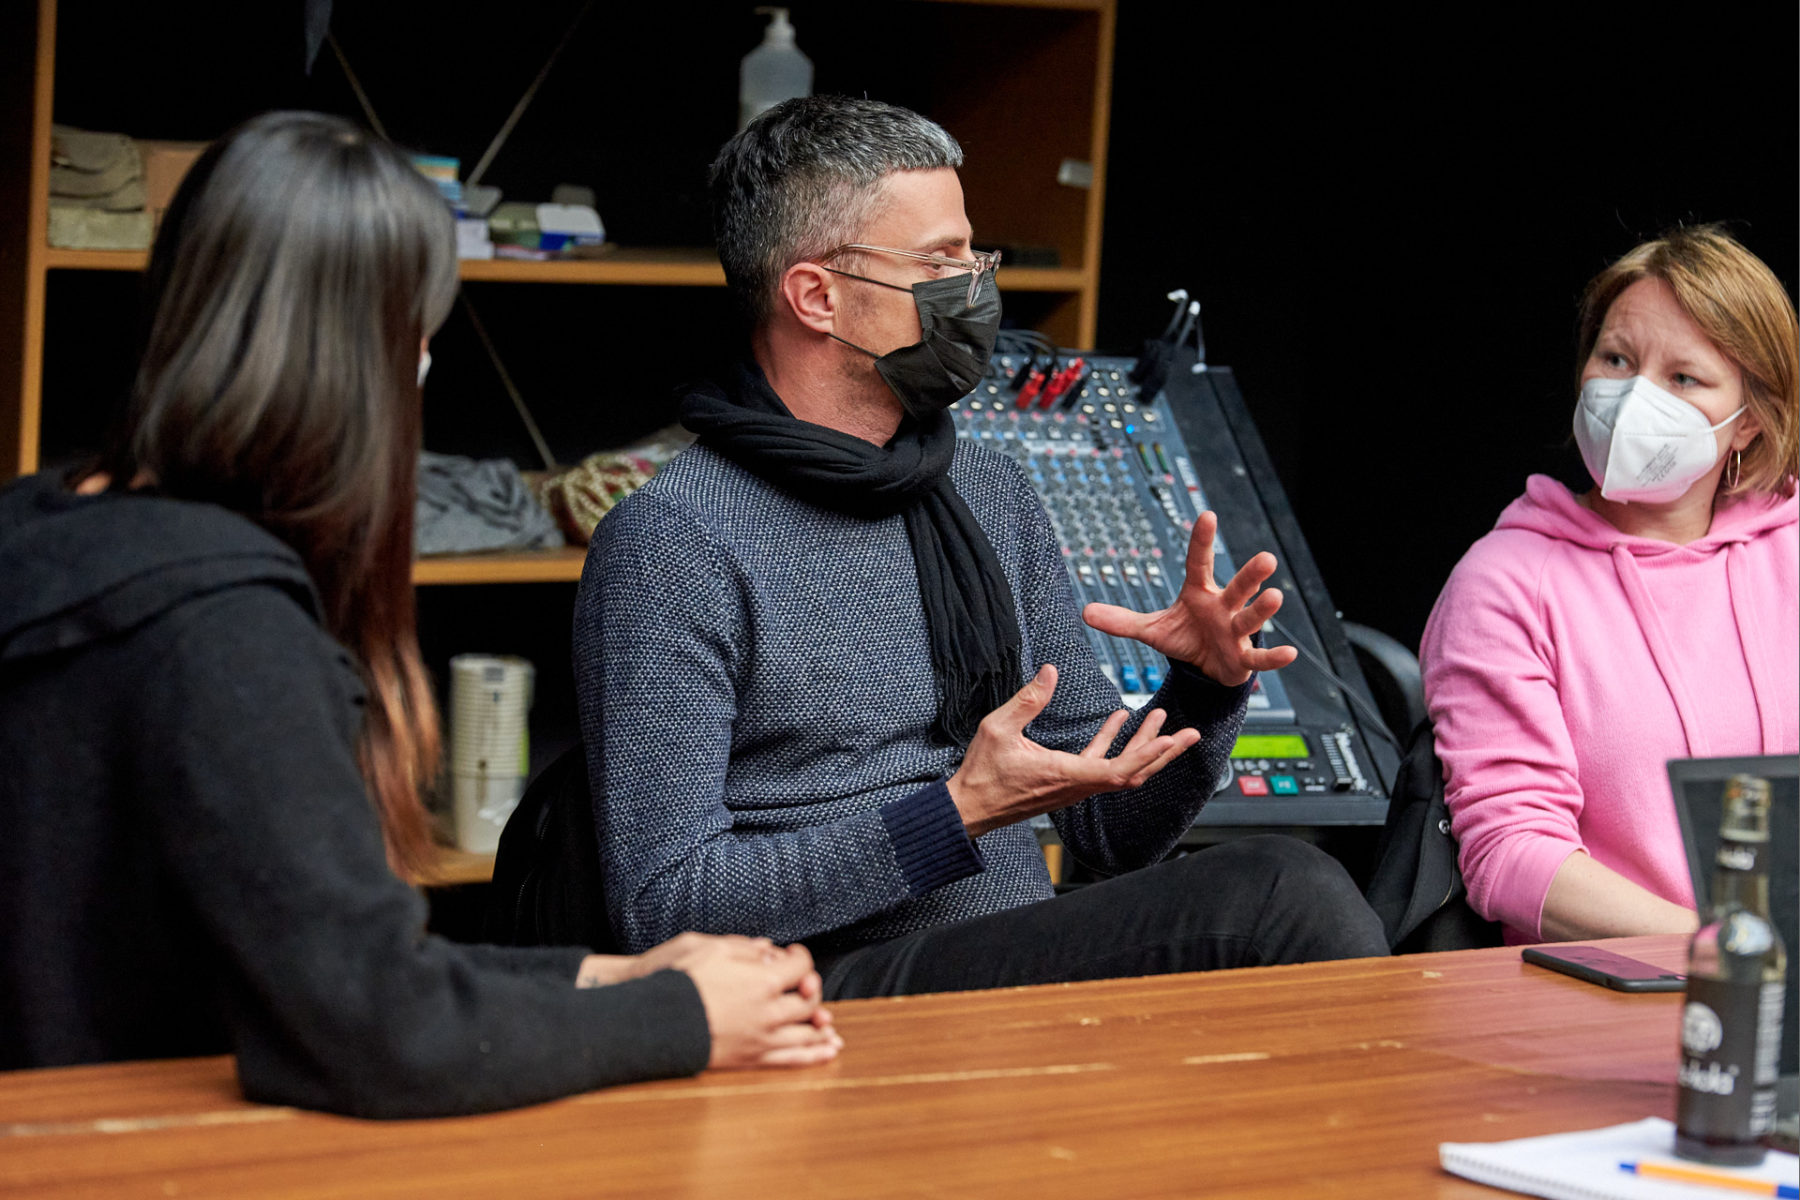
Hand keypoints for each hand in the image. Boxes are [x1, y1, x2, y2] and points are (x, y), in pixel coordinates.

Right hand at [575, 934, 839, 1068]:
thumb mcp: (709, 948)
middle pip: (808, 1001)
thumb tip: (767, 949)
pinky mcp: (751, 1058)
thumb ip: (744, 948)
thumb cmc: (679, 980)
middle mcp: (769, 1011)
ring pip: (806, 1033)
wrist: (656, 1022)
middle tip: (803, 985)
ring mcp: (762, 1038)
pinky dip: (814, 1055)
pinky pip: (792, 1058)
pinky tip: (829, 1051)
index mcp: (762, 980)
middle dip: (810, 990)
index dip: (800, 956)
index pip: (799, 966)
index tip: (793, 953)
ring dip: (821, 1028)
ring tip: (829, 1026)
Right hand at [945, 664, 1200, 837]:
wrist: (970, 808)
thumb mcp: (998, 729)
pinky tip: (1118, 720)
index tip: (1171, 739)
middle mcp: (1077, 785)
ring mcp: (1073, 786)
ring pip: (1121, 770)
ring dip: (1143, 747)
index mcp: (1066, 775)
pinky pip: (1100, 764)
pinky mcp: (1066, 782)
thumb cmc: (982, 774)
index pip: (1119, 770)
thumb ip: (1027, 700)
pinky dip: (1114, 744)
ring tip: (1161, 721)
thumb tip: (1050, 671)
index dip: (1147, 755)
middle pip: (1132, 773)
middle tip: (1189, 733)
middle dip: (1163, 753)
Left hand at [1082, 511, 1296, 685]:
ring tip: (1275, 595)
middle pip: (1237, 588)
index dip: (1202, 541)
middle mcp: (1223, 608)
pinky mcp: (1244, 658)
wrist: (1206, 668)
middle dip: (1250, 575)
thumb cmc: (1186, 639)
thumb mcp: (1152, 631)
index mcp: (1199, 595)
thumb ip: (1122, 621)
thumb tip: (1085, 612)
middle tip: (1266, 558)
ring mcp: (1236, 632)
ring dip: (1263, 610)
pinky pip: (1261, 658)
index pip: (1199, 563)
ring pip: (1251, 618)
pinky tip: (1290, 654)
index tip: (1206, 515)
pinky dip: (1274, 658)